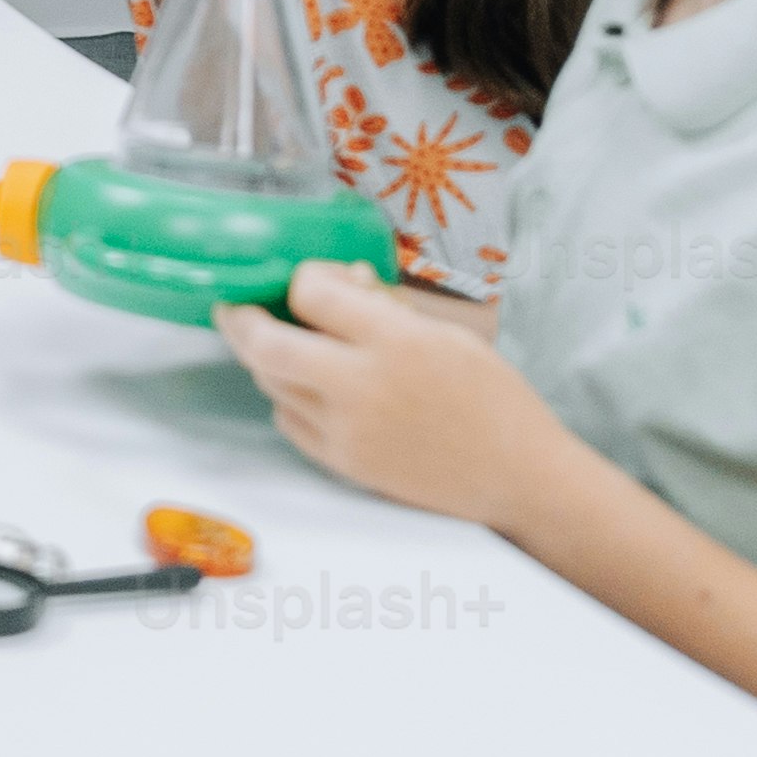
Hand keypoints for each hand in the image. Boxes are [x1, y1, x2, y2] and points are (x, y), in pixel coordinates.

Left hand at [214, 262, 574, 533]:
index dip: (301, 279)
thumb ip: (389, 308)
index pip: (310, 293)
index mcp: (396, 341)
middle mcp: (362, 385)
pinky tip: (304, 387)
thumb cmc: (495, 399)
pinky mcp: (344, 464)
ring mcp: (348, 430)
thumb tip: (344, 281)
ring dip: (264, 357)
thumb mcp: (450, 335)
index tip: (308, 280)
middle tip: (236, 308)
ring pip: (271, 382)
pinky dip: (287, 397)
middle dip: (241, 320)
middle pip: (266, 344)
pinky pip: (289, 421)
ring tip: (273, 341)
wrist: (519, 477)